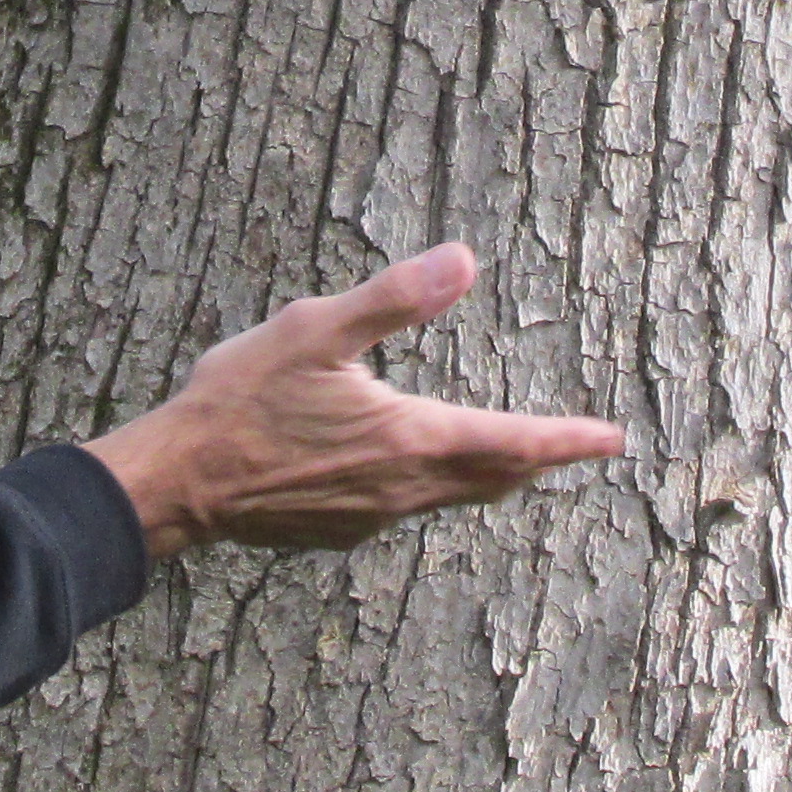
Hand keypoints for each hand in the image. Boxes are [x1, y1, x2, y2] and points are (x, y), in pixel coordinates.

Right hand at [85, 244, 625, 563]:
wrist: (181, 482)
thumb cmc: (242, 399)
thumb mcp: (315, 330)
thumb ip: (394, 298)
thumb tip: (465, 261)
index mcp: (407, 438)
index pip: (510, 440)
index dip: (566, 439)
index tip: (611, 439)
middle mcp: (401, 487)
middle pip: (492, 477)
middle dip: (538, 460)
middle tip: (576, 447)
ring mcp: (370, 516)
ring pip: (452, 496)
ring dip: (490, 474)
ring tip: (510, 456)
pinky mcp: (339, 530)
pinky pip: (408, 506)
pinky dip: (437, 485)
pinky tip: (416, 470)